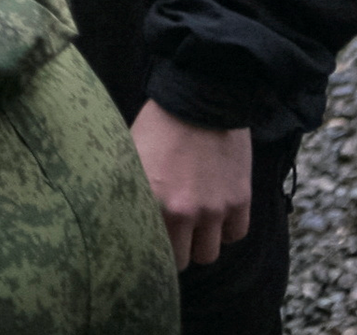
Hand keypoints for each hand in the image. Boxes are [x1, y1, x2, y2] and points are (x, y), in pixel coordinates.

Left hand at [130, 102, 252, 267]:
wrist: (201, 97)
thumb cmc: (159, 123)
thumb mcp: (129, 155)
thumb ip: (129, 189)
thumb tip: (117, 213)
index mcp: (149, 200)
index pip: (148, 249)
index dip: (148, 250)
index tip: (148, 245)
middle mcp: (182, 211)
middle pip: (181, 260)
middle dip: (176, 251)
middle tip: (173, 236)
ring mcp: (213, 208)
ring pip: (209, 253)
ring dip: (202, 242)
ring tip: (196, 225)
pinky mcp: (239, 199)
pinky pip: (236, 234)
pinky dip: (228, 229)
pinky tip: (218, 214)